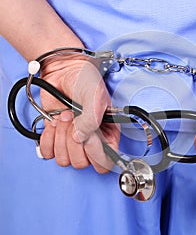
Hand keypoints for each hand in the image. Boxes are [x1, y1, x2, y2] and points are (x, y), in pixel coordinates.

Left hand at [39, 54, 118, 172]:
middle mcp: (91, 141)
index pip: (104, 162)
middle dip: (73, 141)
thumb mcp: (95, 96)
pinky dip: (48, 138)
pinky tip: (54, 123)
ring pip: (64, 160)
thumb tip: (80, 138)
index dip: (95, 153)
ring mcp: (71, 140)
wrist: (64, 71)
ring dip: (60, 136)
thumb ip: (92, 119)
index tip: (88, 135)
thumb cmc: (85, 80)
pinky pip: (48, 153)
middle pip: (82, 163)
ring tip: (65, 117)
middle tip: (74, 119)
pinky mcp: (55, 137)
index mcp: (108, 134)